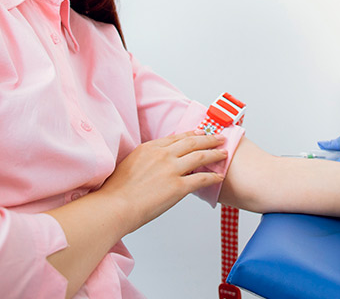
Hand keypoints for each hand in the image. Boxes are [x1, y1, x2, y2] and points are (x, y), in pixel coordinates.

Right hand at [98, 130, 227, 232]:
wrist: (115, 206)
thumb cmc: (117, 191)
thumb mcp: (130, 163)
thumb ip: (146, 159)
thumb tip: (154, 162)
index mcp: (150, 147)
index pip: (177, 137)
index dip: (192, 134)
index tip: (201, 133)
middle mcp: (163, 154)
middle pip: (193, 142)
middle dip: (209, 139)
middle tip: (219, 138)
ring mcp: (172, 169)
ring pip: (201, 156)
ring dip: (215, 154)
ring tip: (224, 154)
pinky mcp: (178, 187)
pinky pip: (201, 179)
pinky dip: (213, 177)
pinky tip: (219, 177)